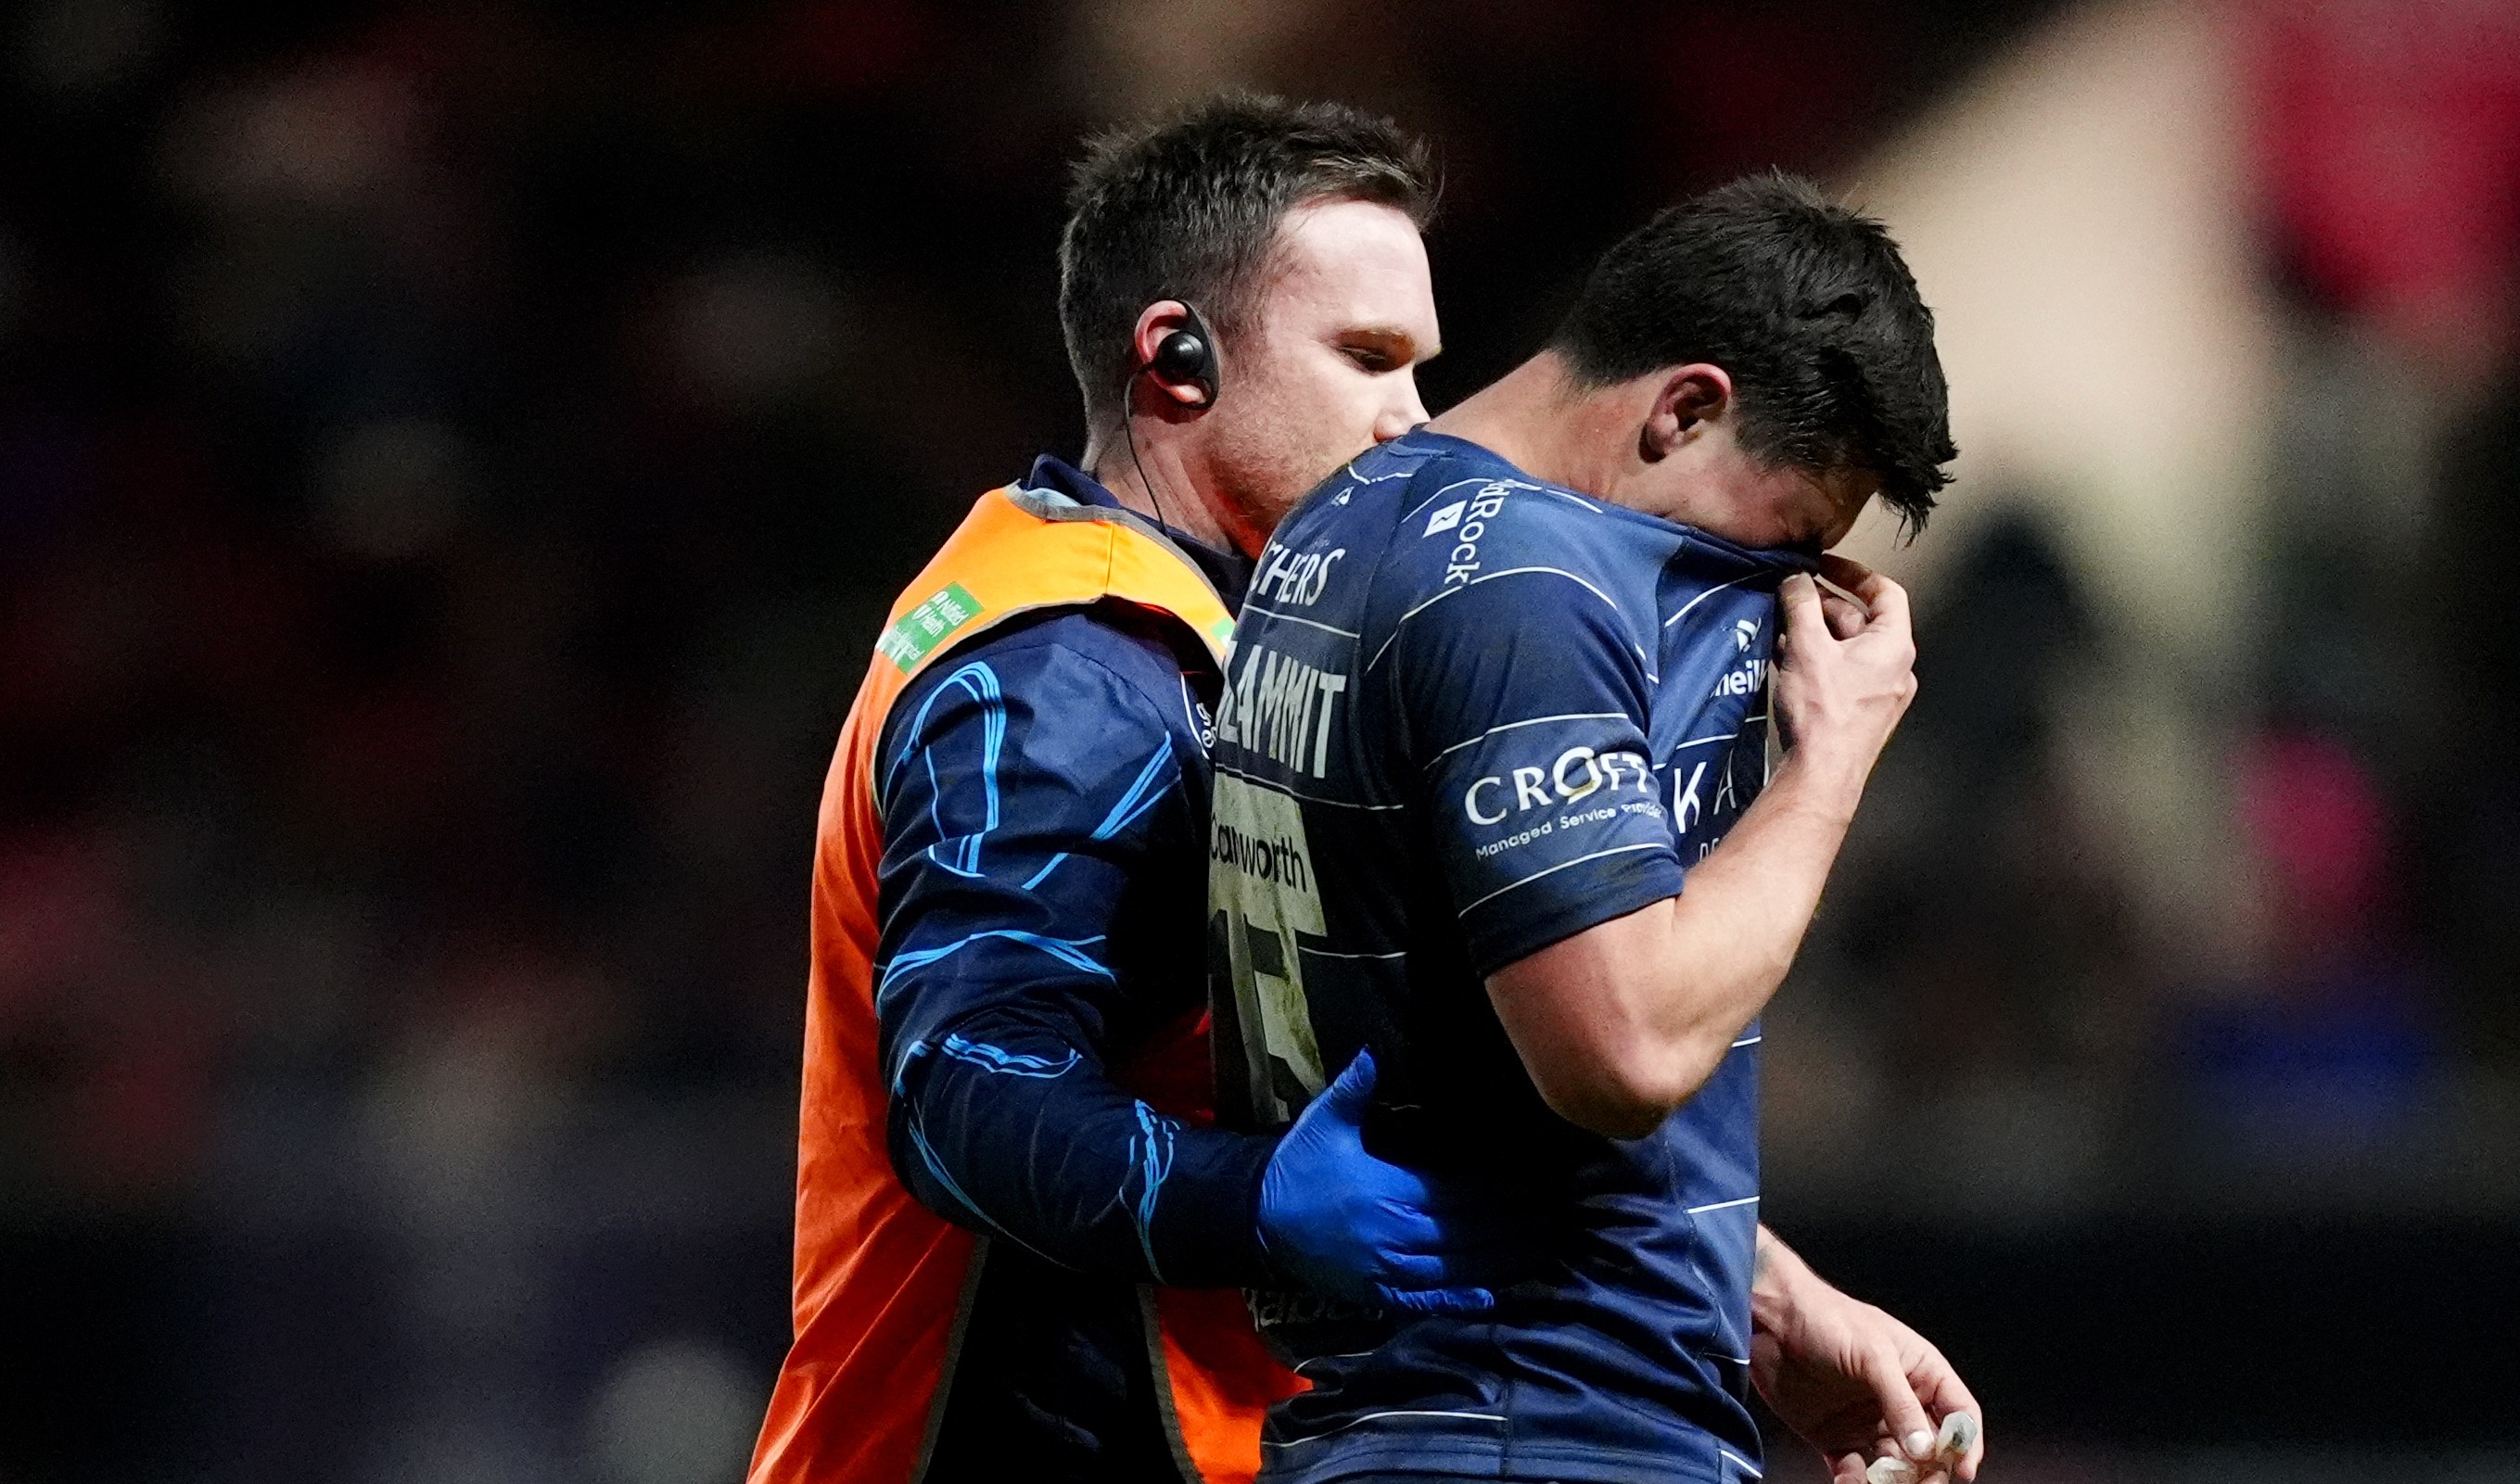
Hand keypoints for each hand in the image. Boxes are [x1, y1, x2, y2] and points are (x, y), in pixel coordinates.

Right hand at [1257, 1051, 1539, 1312]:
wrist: (1254, 1219)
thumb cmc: (1296, 1167)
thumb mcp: (1323, 1122)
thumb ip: (1354, 1088)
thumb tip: (1372, 1051)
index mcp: (1387, 1189)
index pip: (1456, 1191)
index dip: (1497, 1190)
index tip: (1531, 1184)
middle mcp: (1393, 1233)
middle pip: (1465, 1231)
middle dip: (1511, 1224)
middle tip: (1553, 1217)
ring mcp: (1384, 1269)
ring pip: (1454, 1267)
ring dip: (1498, 1260)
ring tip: (1538, 1250)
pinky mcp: (1374, 1294)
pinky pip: (1422, 1302)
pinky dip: (1457, 1301)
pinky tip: (1490, 1298)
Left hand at [1751, 1236, 1984, 1482]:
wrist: (1769, 1320)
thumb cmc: (1827, 1320)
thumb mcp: (1873, 1355)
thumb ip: (1901, 1403)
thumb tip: (1926, 1449)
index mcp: (1920, 1373)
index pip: (1960, 1414)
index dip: (1966, 1443)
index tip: (1962, 1469)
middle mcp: (1899, 1402)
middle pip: (1931, 1449)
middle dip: (1931, 1470)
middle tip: (1922, 1482)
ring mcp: (1868, 1421)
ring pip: (1895, 1466)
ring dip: (1894, 1481)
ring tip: (1884, 1483)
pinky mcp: (1836, 1437)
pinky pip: (1855, 1470)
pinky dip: (1856, 1482)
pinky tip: (1851, 1481)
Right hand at [1772, 555, 1916, 794]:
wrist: (1821, 774)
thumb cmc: (1823, 711)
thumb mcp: (1806, 646)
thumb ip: (1800, 604)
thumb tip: (1795, 578)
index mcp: (1893, 645)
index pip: (1885, 591)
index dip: (1854, 572)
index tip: (1824, 565)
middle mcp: (1894, 667)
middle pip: (1860, 620)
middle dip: (1822, 605)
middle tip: (1790, 596)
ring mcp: (1879, 693)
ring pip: (1846, 649)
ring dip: (1814, 633)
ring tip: (1779, 626)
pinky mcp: (1860, 713)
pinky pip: (1841, 673)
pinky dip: (1816, 659)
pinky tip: (1783, 658)